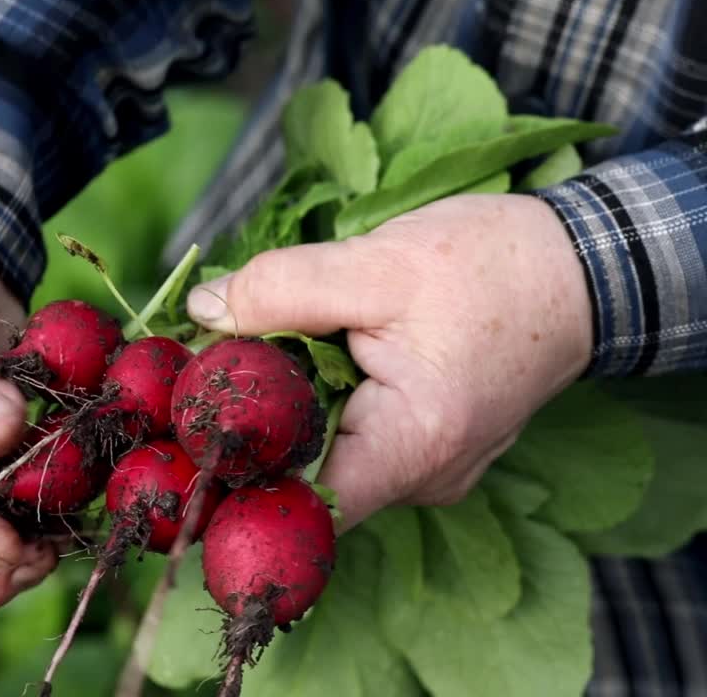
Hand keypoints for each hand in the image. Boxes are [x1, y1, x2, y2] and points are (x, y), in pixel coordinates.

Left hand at [186, 193, 593, 530]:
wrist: (583, 268)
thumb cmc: (492, 267)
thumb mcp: (378, 264)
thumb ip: (281, 290)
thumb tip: (200, 313)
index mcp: (410, 448)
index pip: (299, 504)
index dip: (235, 477)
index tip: (187, 432)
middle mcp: (420, 479)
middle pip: (304, 474)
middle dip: (253, 422)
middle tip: (205, 365)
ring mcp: (427, 469)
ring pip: (327, 453)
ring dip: (289, 405)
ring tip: (261, 346)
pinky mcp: (426, 446)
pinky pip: (356, 438)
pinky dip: (324, 400)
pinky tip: (310, 354)